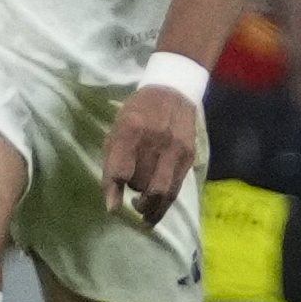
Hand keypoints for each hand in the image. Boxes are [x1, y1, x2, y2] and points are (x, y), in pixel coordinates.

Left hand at [103, 83, 198, 227]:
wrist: (172, 92)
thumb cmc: (138, 112)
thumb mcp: (118, 130)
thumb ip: (112, 163)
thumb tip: (112, 203)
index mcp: (131, 130)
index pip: (121, 170)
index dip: (115, 193)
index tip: (114, 209)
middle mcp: (155, 140)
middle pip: (142, 184)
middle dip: (135, 196)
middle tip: (132, 196)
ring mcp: (175, 149)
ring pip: (162, 192)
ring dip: (150, 206)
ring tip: (143, 209)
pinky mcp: (188, 157)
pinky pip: (175, 189)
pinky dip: (164, 204)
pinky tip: (156, 208)